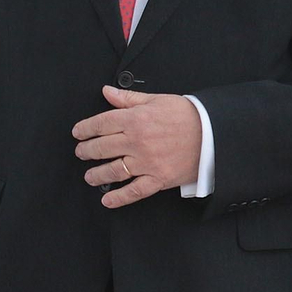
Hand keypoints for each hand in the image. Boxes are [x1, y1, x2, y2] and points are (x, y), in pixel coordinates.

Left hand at [73, 87, 201, 207]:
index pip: (100, 123)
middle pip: (101, 147)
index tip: (78, 133)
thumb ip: (129, 98)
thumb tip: (106, 92)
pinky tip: (107, 200)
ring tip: (90, 176)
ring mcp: (146, 162)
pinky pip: (134, 191)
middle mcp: (137, 141)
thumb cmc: (186, 115)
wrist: (213, 134)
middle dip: (86, 151)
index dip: (85, 129)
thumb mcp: (157, 100)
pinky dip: (118, 198)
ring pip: (112, 171)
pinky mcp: (157, 178)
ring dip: (96, 175)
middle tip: (81, 153)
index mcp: (135, 119)